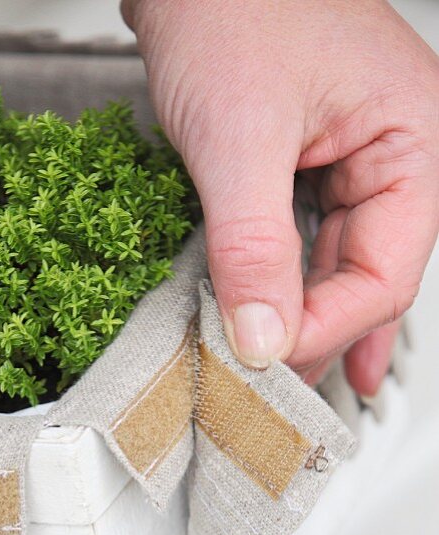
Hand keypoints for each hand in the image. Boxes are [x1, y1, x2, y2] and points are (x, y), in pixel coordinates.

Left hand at [123, 0, 438, 392]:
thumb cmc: (229, 4)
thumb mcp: (237, 142)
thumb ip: (254, 248)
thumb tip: (264, 339)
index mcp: (412, 138)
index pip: (386, 271)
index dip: (328, 330)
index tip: (269, 366)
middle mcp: (393, 150)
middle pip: (368, 274)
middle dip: (320, 334)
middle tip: (274, 390)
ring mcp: (351, 155)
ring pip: (337, 263)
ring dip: (304, 317)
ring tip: (277, 375)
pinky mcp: (306, 159)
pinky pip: (307, 239)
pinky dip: (286, 283)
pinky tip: (281, 325)